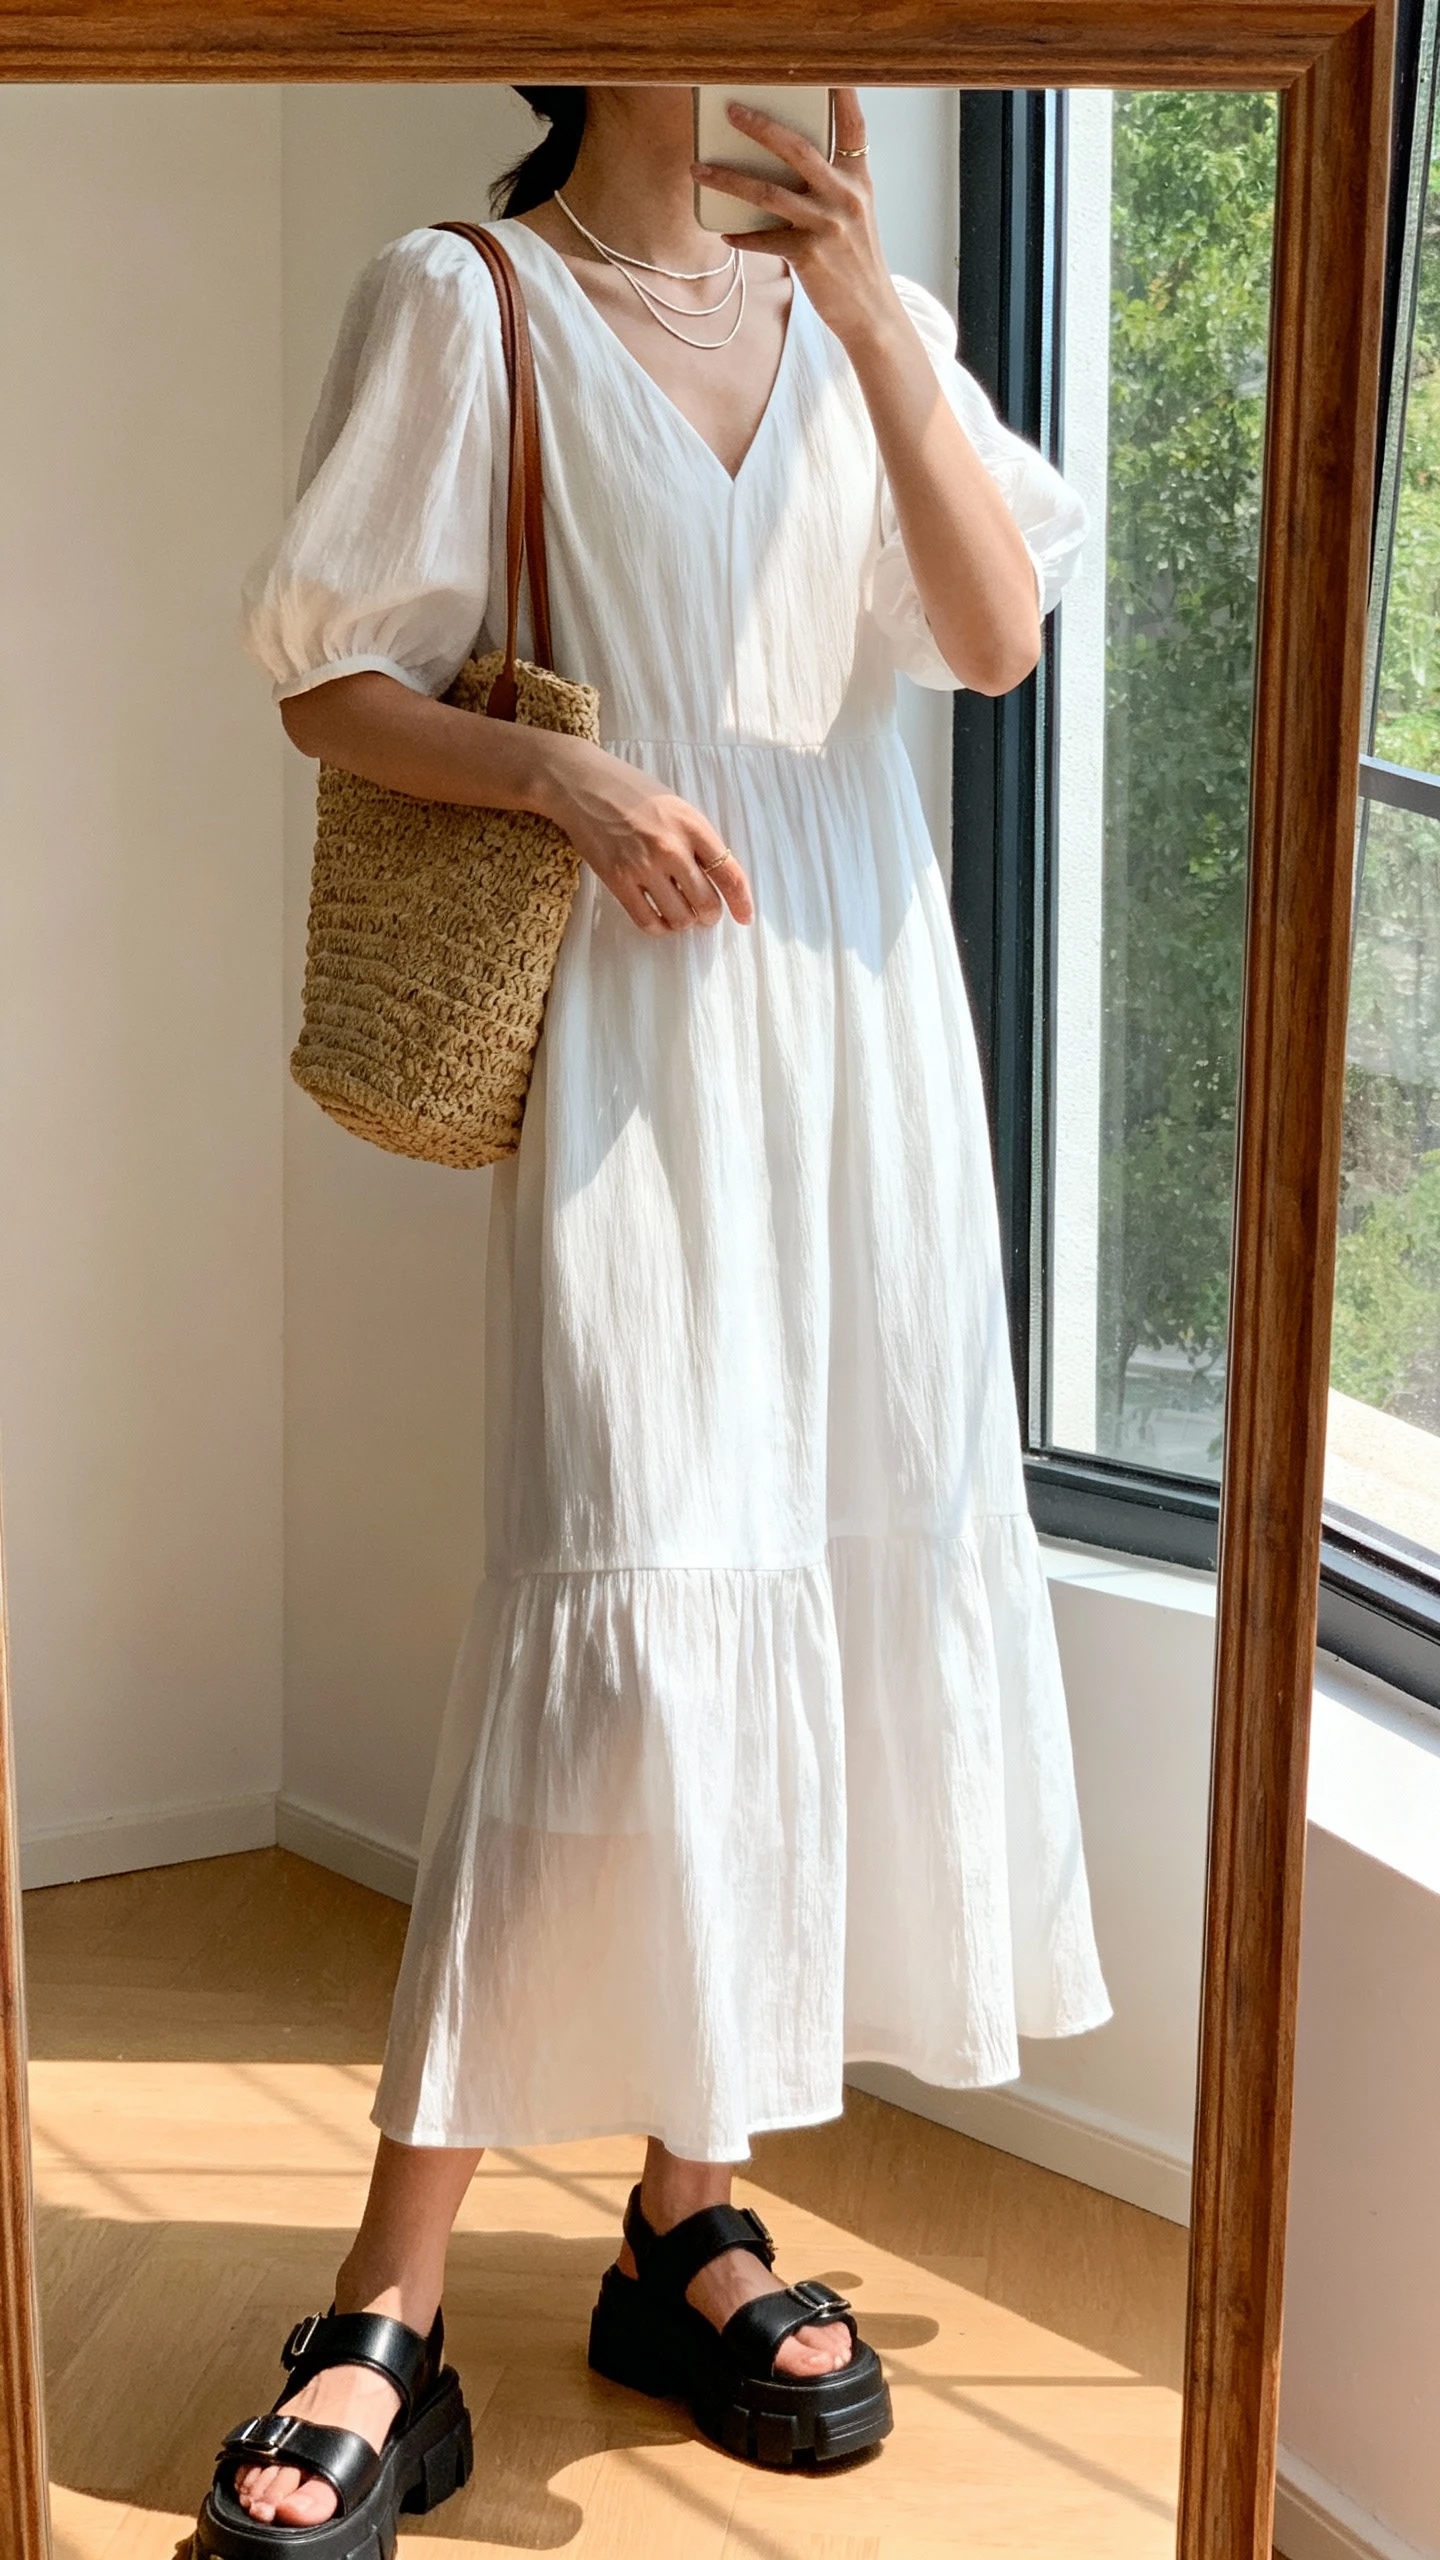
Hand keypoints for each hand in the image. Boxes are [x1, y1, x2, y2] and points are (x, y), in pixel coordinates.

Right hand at [543, 738, 752, 934]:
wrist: (584, 785)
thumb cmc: (632, 792)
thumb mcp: (677, 806)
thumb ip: (697, 839)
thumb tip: (716, 877)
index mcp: (693, 826)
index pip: (729, 873)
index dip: (741, 902)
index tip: (744, 917)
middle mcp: (672, 847)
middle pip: (706, 903)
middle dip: (709, 915)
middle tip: (704, 914)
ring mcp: (643, 866)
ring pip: (679, 917)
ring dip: (684, 922)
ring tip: (679, 914)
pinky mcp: (618, 880)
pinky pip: (647, 920)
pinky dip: (659, 927)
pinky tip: (660, 920)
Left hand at [691, 89, 902, 353]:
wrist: (872, 313)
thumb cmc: (856, 262)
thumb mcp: (854, 216)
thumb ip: (828, 187)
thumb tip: (779, 168)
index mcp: (858, 181)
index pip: (854, 128)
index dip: (842, 94)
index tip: (826, 68)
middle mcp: (844, 197)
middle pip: (797, 148)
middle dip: (759, 125)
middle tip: (730, 110)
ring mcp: (826, 225)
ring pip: (767, 191)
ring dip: (728, 179)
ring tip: (699, 170)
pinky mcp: (808, 255)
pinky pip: (763, 239)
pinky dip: (741, 237)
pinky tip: (725, 233)